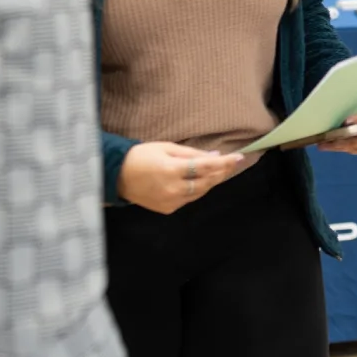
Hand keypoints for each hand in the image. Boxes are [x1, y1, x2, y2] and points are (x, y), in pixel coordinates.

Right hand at [117, 142, 247, 214]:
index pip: (206, 166)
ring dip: (211, 181)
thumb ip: (192, 154)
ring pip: (200, 192)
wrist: (117, 176)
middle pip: (207, 182)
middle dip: (222, 172)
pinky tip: (199, 181)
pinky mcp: (167, 209)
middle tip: (232, 163)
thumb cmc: (142, 156)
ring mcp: (170, 201)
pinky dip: (197, 189)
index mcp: (172, 170)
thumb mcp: (167, 147)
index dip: (224, 162)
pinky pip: (189, 199)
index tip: (239, 157)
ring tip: (219, 171)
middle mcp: (173, 189)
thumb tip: (215, 155)